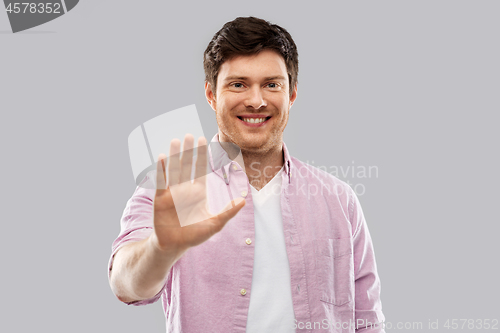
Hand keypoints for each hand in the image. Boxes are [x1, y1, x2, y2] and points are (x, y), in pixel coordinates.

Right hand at [150, 134, 245, 257]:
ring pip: (174, 170)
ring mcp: (172, 193)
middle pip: (187, 166)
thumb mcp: (214, 224)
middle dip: (189, 151)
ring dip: (175, 156)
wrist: (174, 245)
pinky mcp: (160, 199)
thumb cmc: (194, 235)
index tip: (203, 140)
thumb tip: (243, 201)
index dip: (202, 155)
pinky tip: (162, 158)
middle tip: (190, 135)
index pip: (201, 170)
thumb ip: (228, 212)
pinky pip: (161, 182)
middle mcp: (185, 189)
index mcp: (198, 192)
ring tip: (176, 141)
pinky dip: (161, 170)